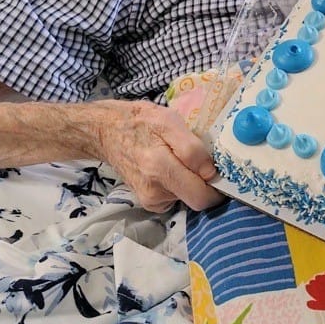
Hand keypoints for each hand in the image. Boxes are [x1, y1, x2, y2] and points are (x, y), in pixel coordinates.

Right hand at [92, 100, 222, 212]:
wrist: (106, 132)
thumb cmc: (141, 122)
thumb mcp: (170, 121)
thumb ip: (192, 148)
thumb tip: (210, 173)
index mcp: (160, 168)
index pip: (201, 195)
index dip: (216, 184)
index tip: (217, 168)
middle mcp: (154, 191)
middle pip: (196, 200)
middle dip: (206, 185)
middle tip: (202, 164)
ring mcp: (150, 200)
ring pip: (187, 197)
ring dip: (190, 182)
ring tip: (178, 160)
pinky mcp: (149, 202)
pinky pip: (176, 198)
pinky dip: (179, 185)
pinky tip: (169, 168)